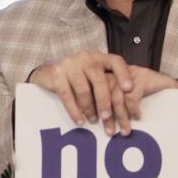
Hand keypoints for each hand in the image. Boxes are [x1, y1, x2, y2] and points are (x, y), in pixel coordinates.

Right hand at [30, 54, 177, 135]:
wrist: (47, 70)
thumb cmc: (76, 75)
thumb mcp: (92, 72)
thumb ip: (106, 80)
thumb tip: (130, 101)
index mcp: (98, 57)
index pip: (115, 61)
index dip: (123, 74)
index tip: (129, 89)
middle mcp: (85, 58)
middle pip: (99, 80)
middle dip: (105, 101)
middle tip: (108, 117)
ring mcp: (70, 65)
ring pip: (83, 90)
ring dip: (89, 108)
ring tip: (93, 120)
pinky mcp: (56, 74)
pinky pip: (67, 96)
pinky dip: (74, 111)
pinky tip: (80, 120)